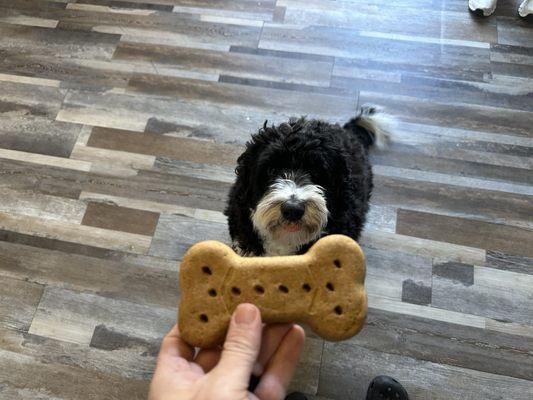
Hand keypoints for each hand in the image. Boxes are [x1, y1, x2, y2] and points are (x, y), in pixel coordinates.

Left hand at [148, 303, 305, 399]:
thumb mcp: (220, 389)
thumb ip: (238, 350)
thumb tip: (247, 313)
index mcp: (175, 380)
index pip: (182, 338)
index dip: (201, 315)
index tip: (220, 292)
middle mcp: (202, 388)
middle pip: (224, 345)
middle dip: (245, 321)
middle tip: (262, 296)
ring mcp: (232, 399)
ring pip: (252, 360)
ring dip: (270, 336)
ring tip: (284, 309)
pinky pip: (271, 380)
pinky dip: (284, 359)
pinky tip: (294, 337)